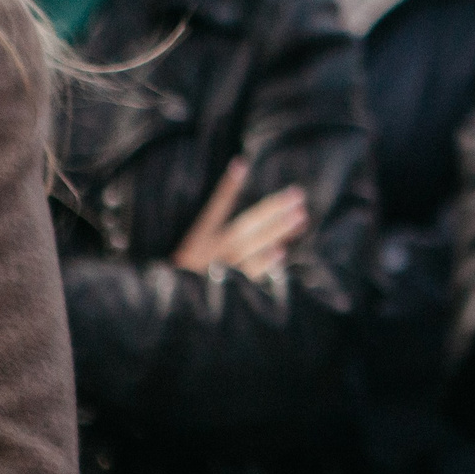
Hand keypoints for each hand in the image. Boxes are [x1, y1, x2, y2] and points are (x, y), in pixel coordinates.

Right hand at [171, 161, 306, 279]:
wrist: (174, 309)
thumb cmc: (189, 275)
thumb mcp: (195, 249)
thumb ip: (216, 224)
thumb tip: (241, 181)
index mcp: (198, 240)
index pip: (214, 208)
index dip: (227, 187)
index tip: (241, 164)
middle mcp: (210, 253)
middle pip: (244, 227)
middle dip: (271, 210)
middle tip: (298, 196)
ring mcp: (221, 271)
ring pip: (251, 248)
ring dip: (277, 232)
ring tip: (300, 218)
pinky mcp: (230, 290)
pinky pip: (250, 276)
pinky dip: (265, 264)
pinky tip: (281, 252)